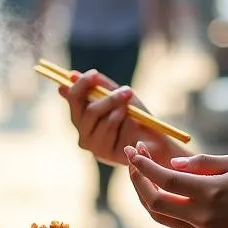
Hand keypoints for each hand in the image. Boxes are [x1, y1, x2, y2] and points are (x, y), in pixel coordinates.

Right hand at [59, 69, 174, 166]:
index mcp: (84, 117)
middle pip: (86, 109)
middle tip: (127, 90)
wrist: (156, 141)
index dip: (81, 84)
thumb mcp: (120, 96)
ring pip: (100, 119)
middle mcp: (84, 133)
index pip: (74, 98)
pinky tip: (132, 125)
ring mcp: (93, 146)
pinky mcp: (104, 154)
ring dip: (119, 109)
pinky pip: (110, 130)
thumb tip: (72, 75)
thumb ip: (99, 86)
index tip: (94, 74)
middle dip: (108, 98)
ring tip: (131, 110)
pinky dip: (123, 122)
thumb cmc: (137, 118)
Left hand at [124, 145, 227, 227]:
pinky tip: (165, 193)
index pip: (165, 179)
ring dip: (146, 196)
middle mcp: (202, 217)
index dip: (144, 165)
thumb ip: (202, 162)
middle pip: (153, 202)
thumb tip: (172, 164)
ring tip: (143, 176)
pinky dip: (164, 210)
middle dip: (137, 180)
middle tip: (132, 161)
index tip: (134, 151)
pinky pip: (174, 227)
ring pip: (159, 218)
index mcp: (210, 192)